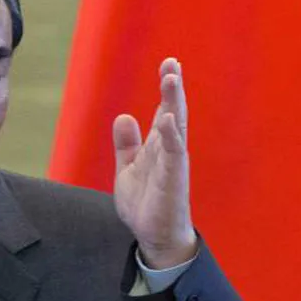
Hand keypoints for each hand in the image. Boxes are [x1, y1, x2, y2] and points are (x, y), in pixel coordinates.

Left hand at [112, 57, 198, 268]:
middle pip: (173, 111)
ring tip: (171, 78)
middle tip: (172, 63)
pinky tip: (168, 118)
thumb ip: (126, 144)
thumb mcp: (128, 169)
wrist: (155, 237)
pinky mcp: (173, 178)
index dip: (166, 89)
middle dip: (173, 87)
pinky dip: (171, 134)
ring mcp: (173, 162)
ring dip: (174, 102)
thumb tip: (124, 116)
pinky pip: (174, 152)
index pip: (165, 111)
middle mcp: (169, 149)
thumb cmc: (146, 204)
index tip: (168, 65)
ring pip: (176, 125)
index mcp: (158, 146)